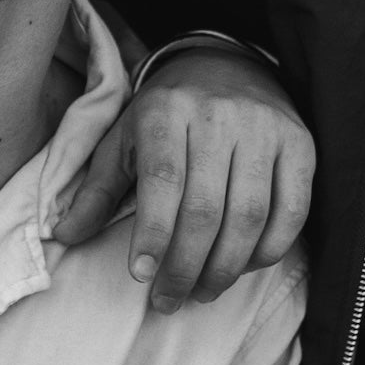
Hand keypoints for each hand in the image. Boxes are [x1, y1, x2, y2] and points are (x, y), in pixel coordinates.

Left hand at [52, 42, 312, 311]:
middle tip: (169, 299)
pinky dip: (268, 249)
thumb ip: (97, 190)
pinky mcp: (299, 145)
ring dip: (226, 267)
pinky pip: (291, 211)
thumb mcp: (123, 139)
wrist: (225, 64)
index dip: (152, 234)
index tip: (141, 275)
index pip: (162, 181)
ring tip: (202, 291)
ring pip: (250, 215)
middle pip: (206, 209)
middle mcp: (219, 116)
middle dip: (186, 266)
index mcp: (166, 111)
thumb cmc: (165, 114)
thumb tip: (65, 237)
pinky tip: (243, 266)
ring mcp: (264, 129)